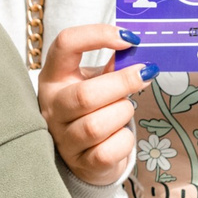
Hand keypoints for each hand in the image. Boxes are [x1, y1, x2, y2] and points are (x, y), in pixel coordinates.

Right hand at [37, 22, 156, 186]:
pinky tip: (120, 135)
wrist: (85, 154)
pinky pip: (108, 150)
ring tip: (125, 110)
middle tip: (145, 74)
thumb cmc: (91, 109)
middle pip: (86, 95)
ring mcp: (63, 137)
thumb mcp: (95, 81)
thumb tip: (138, 52)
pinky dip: (123, 141)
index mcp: (53, 77)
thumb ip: (113, 66)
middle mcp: (52, 107)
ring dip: (122, 113)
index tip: (129, 39)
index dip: (97, 35)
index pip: (65, 44)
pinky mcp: (80, 162)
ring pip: (97, 125)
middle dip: (123, 83)